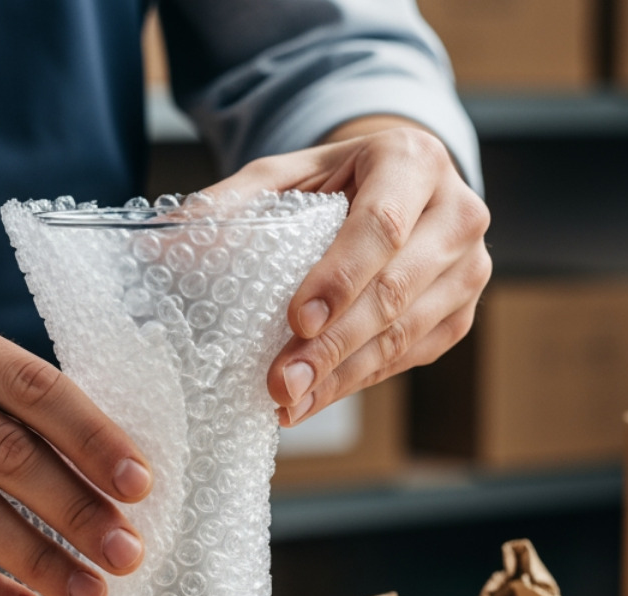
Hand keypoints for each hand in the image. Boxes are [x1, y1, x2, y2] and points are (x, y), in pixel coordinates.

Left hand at [209, 120, 489, 424]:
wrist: (397, 191)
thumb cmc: (334, 183)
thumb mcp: (282, 177)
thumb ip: (228, 206)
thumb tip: (158, 247)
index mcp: (414, 160)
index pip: (381, 227)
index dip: (340, 278)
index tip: (296, 321)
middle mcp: (456, 212)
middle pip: (395, 290)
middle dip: (333, 345)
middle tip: (280, 383)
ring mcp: (469, 267)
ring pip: (406, 333)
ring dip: (343, 375)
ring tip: (288, 402)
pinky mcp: (461, 312)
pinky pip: (411, 356)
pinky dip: (359, 381)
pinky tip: (314, 397)